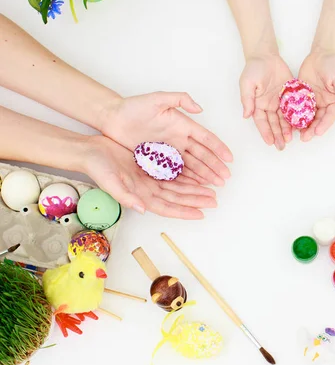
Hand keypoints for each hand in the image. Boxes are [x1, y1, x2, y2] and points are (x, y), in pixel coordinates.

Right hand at [82, 136, 216, 219]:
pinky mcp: (150, 168)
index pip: (168, 207)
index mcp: (140, 196)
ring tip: (211, 191)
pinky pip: (172, 175)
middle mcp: (148, 190)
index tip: (201, 213)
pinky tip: (197, 176)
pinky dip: (186, 177)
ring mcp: (150, 180)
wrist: (90, 151)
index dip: (184, 211)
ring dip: (194, 190)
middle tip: (214, 200)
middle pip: (177, 198)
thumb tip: (142, 208)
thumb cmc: (97, 167)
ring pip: (178, 187)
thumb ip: (126, 196)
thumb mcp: (110, 182)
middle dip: (196, 200)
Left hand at [100, 92, 232, 186]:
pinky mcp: (159, 160)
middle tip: (226, 178)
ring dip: (205, 175)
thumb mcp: (157, 98)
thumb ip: (179, 99)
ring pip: (192, 165)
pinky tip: (197, 186)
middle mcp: (179, 139)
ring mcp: (170, 151)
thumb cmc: (133, 107)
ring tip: (216, 184)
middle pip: (202, 155)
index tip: (229, 158)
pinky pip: (177, 171)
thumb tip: (199, 108)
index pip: (205, 138)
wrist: (112, 118)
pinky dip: (188, 179)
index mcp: (182, 125)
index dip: (218, 148)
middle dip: (215, 166)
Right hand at [240, 54, 293, 150]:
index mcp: (257, 105)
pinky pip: (293, 108)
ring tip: (291, 139)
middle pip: (273, 123)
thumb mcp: (247, 83)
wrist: (266, 55)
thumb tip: (246, 115)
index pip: (261, 122)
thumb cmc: (253, 68)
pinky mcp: (289, 96)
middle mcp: (268, 106)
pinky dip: (296, 117)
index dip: (266, 132)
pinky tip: (300, 125)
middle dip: (277, 135)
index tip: (270, 142)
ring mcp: (279, 102)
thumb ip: (247, 99)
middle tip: (282, 146)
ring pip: (284, 119)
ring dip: (287, 129)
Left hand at [298, 51, 334, 141]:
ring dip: (303, 126)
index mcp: (334, 101)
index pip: (329, 116)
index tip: (317, 132)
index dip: (324, 125)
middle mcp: (323, 103)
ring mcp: (312, 100)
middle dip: (312, 129)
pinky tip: (288, 123)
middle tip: (305, 138)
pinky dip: (294, 115)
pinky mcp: (302, 96)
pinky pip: (298, 107)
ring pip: (307, 116)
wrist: (321, 53)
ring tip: (296, 135)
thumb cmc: (333, 64)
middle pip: (318, 120)